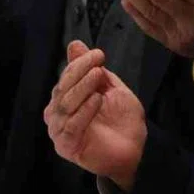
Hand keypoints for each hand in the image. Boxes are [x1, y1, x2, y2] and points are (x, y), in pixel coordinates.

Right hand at [44, 40, 146, 190]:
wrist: (135, 149)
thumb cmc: (122, 120)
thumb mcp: (110, 88)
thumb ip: (92, 69)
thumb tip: (75, 44)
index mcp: (64, 99)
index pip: (66, 77)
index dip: (80, 64)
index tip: (98, 54)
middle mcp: (57, 114)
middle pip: (62, 89)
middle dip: (80, 73)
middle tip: (98, 64)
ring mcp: (59, 131)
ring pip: (65, 105)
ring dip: (82, 88)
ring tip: (98, 77)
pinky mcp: (66, 146)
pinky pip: (71, 126)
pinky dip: (84, 111)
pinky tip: (97, 100)